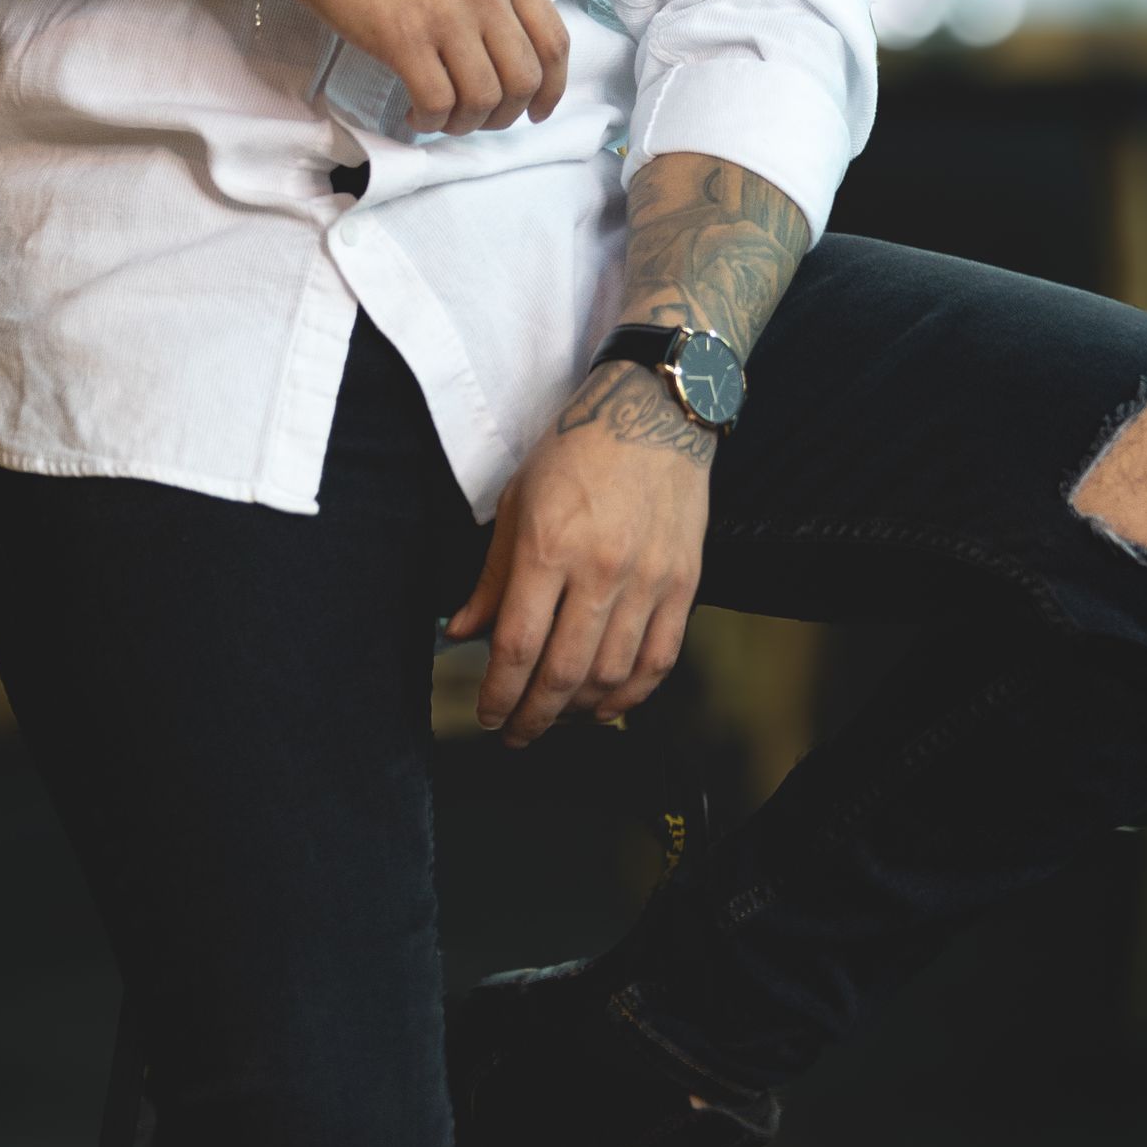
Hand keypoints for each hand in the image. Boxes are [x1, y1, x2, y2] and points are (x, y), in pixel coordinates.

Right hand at [275, 0, 569, 133]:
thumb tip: (500, 43)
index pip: (553, 41)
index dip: (552, 89)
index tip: (537, 109)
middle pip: (525, 78)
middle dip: (507, 114)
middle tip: (479, 119)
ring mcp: (446, 12)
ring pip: (485, 98)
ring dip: (467, 122)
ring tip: (443, 118)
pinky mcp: (403, 37)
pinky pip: (439, 103)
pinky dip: (432, 121)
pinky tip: (416, 114)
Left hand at [444, 364, 713, 743]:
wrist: (655, 412)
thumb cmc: (578, 450)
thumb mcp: (518, 500)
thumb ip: (492, 576)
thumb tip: (462, 632)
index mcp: (549, 546)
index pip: (517, 646)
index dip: (498, 694)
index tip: (487, 714)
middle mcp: (601, 570)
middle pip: (562, 672)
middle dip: (532, 717)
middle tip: (515, 734)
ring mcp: (648, 580)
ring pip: (611, 676)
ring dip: (577, 711)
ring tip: (555, 716)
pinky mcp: (684, 583)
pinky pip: (659, 660)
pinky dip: (631, 695)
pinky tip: (607, 705)